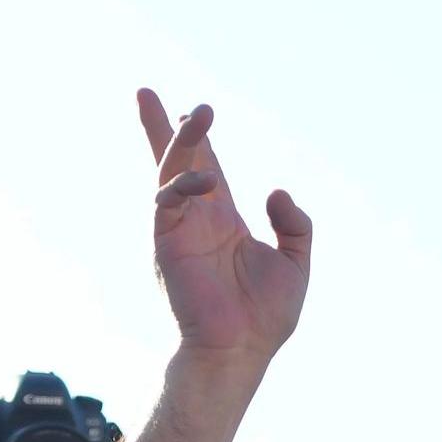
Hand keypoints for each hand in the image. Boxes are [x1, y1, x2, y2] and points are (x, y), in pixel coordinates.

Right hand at [137, 89, 311, 362]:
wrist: (239, 349)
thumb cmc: (265, 317)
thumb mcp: (295, 263)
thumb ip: (294, 225)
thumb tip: (276, 191)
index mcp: (223, 220)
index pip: (206, 169)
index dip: (198, 140)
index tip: (193, 111)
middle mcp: (196, 219)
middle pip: (174, 161)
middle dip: (161, 128)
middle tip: (146, 92)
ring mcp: (178, 229)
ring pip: (169, 172)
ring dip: (179, 141)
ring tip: (195, 115)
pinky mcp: (166, 242)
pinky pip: (165, 200)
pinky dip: (182, 184)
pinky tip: (205, 181)